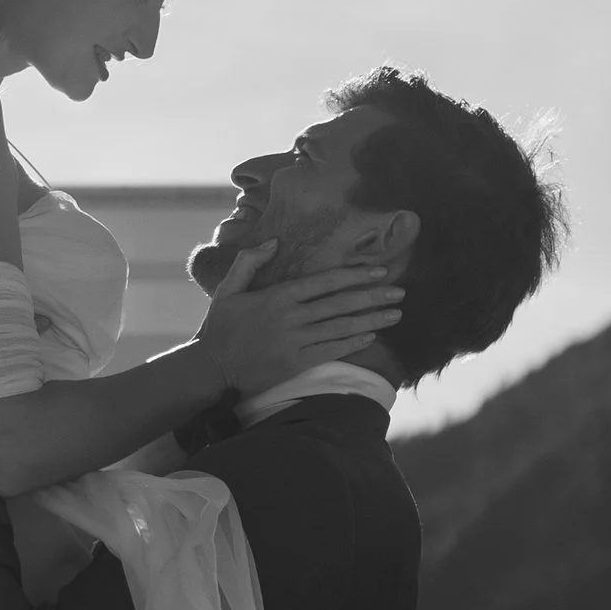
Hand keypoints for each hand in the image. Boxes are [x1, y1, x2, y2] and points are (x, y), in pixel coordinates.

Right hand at [197, 240, 407, 395]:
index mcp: (278, 295)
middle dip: (372, 296)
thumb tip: (275, 242)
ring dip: (371, 320)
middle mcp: (290, 317)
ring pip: (341, 327)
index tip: (379, 272)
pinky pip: (331, 351)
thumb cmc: (221, 327)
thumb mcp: (228, 289)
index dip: (355, 276)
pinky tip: (371, 336)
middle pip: (340, 303)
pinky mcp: (296, 364)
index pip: (325, 282)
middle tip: (399, 292)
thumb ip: (250, 262)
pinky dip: (353, 343)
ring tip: (395, 314)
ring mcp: (294, 341)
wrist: (211, 367)